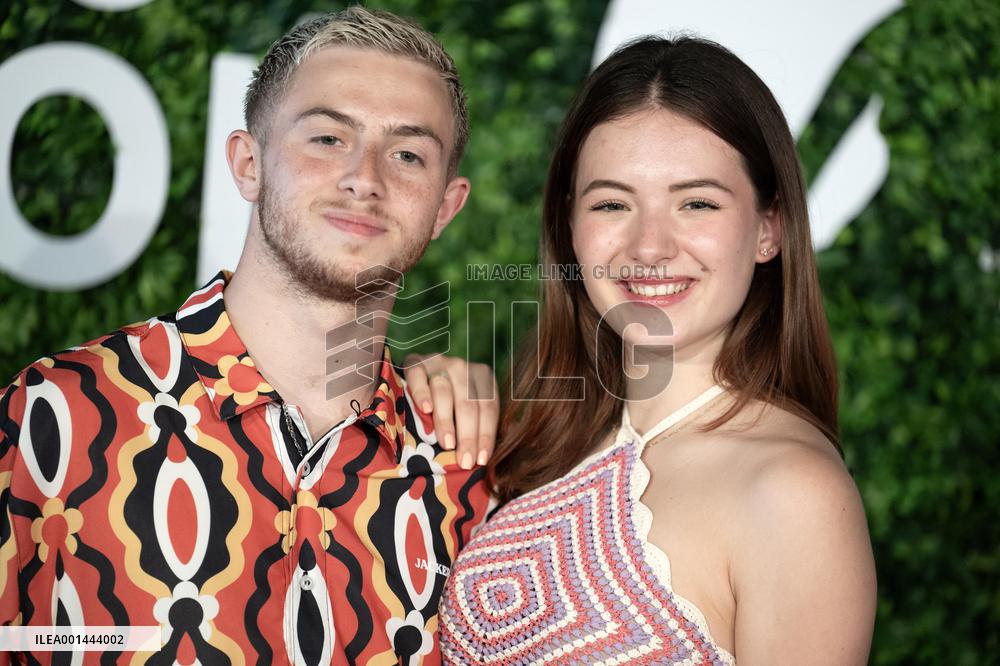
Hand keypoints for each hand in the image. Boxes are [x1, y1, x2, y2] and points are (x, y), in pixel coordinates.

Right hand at [403, 353, 498, 469]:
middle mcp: (462, 368)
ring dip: (446, 421)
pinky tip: (425, 410)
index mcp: (482, 377)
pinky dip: (422, 394)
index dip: (486, 435)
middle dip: (468, 436)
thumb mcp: (468, 405)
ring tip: (447, 444)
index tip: (481, 460)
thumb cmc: (449, 397)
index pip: (488, 408)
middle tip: (464, 461)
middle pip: (468, 404)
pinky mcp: (415, 363)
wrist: (419, 369)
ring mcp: (438, 363)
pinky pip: (419, 378)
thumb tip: (481, 459)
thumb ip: (477, 423)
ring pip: (445, 393)